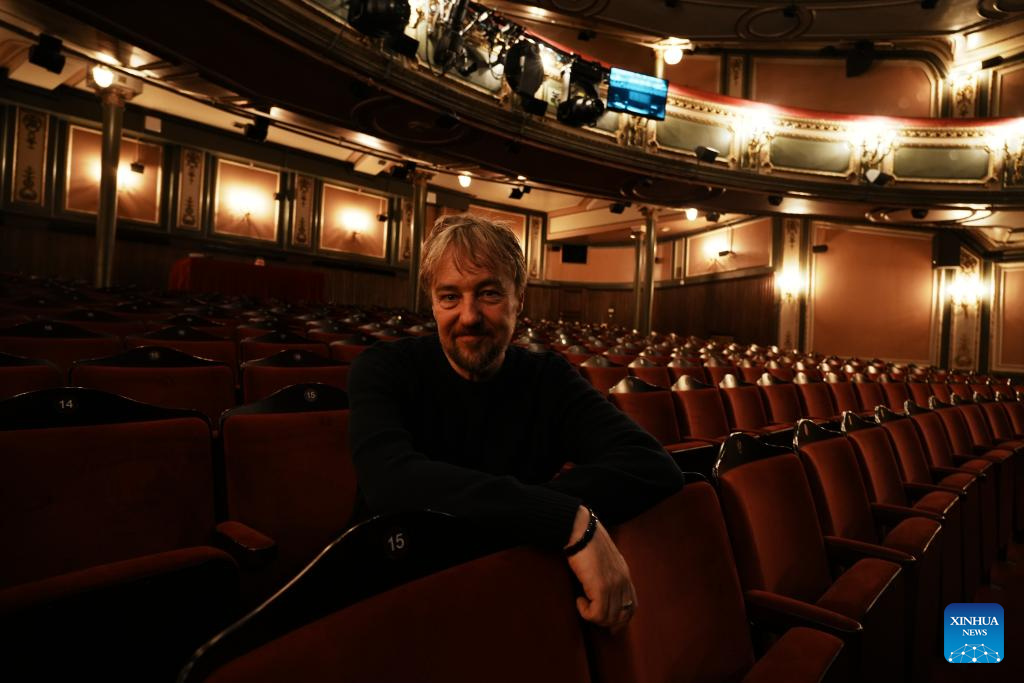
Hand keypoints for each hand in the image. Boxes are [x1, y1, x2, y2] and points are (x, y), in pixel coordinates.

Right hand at [565, 506, 635, 628]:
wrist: (581, 531)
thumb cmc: (587, 541)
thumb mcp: (605, 559)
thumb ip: (608, 573)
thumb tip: (600, 590)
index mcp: (625, 574)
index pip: (632, 606)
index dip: (622, 619)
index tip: (611, 627)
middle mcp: (623, 581)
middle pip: (621, 616)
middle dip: (606, 622)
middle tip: (591, 616)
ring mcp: (614, 585)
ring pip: (608, 617)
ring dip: (593, 616)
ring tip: (582, 602)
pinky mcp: (601, 587)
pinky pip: (597, 614)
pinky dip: (586, 612)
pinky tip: (579, 600)